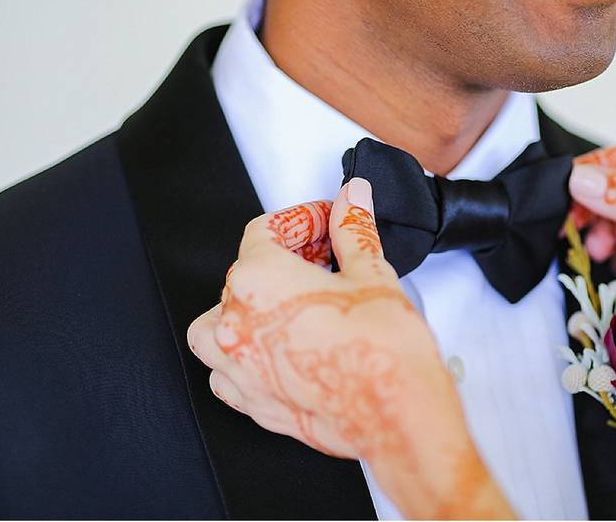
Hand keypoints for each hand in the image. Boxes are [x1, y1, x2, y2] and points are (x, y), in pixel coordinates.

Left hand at [187, 178, 513, 518]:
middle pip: (245, 272)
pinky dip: (241, 354)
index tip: (328, 223)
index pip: (265, 230)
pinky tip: (275, 348)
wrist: (396, 416)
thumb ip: (352, 229)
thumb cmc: (383, 350)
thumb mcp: (371, 273)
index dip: (302, 219)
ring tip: (287, 304)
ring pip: (219, 322)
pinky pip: (224, 371)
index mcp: (259, 278)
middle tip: (329, 260)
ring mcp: (237, 366)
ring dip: (247, 306)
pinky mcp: (251, 402)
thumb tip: (352, 198)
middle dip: (287, 258)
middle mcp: (236, 321)